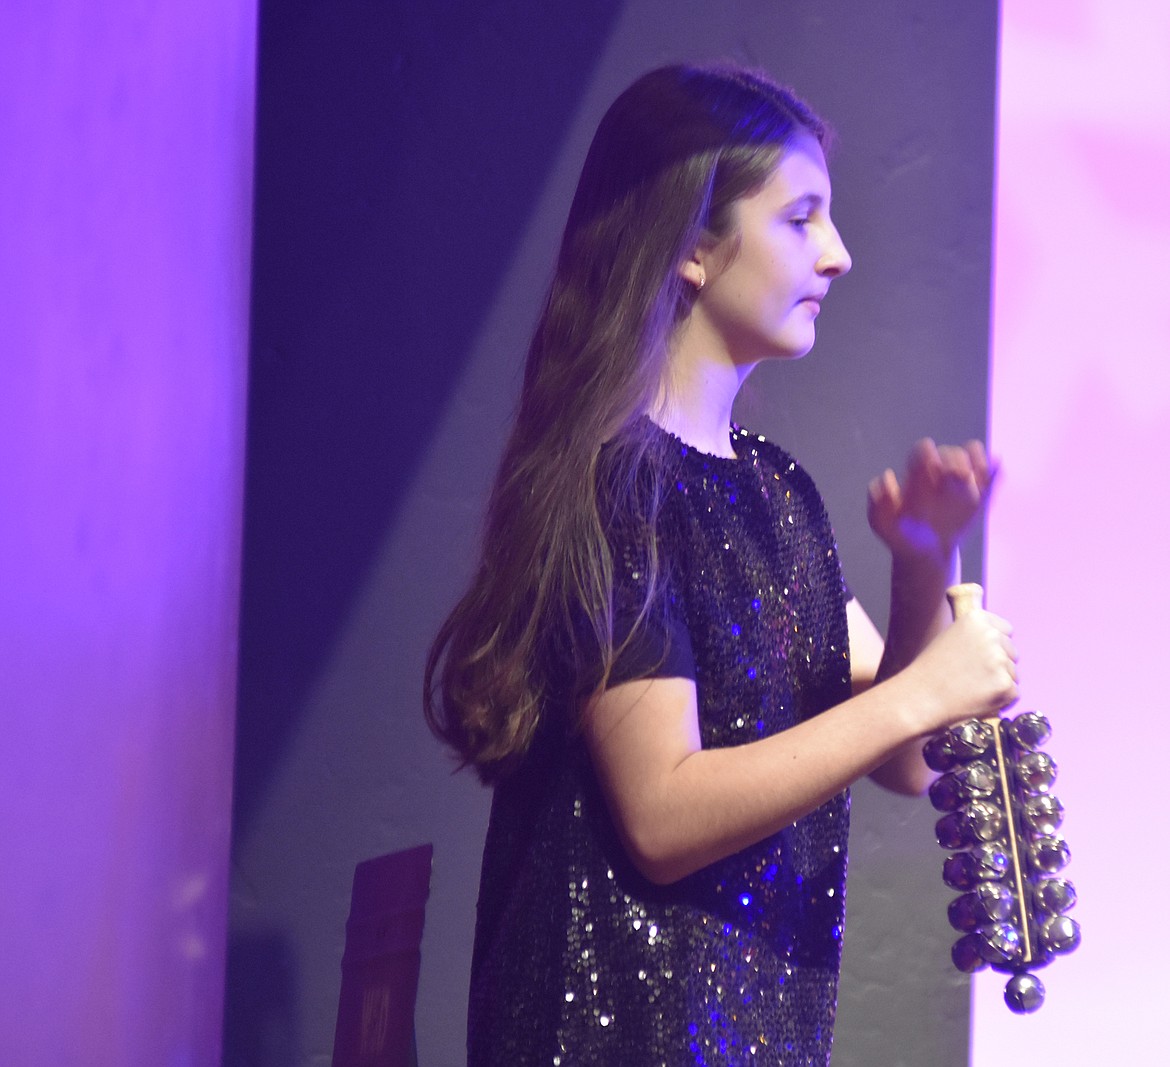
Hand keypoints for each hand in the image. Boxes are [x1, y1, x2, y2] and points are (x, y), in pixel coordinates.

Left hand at [867, 439, 996, 563]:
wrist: (922, 553)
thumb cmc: (899, 534)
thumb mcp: (881, 523)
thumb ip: (878, 502)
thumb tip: (888, 476)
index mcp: (916, 474)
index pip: (923, 452)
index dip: (927, 454)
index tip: (930, 465)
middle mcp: (939, 473)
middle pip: (950, 453)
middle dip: (954, 460)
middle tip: (956, 476)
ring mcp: (961, 482)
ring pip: (972, 458)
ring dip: (975, 463)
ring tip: (971, 480)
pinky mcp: (980, 495)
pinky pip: (991, 475)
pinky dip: (993, 473)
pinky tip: (988, 479)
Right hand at [905, 610, 1019, 733]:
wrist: (920, 697)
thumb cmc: (932, 669)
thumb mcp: (950, 637)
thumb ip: (976, 634)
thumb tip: (1000, 639)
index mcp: (976, 620)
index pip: (1006, 629)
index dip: (995, 644)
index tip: (980, 655)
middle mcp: (990, 636)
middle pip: (1012, 651)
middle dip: (999, 663)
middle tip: (972, 674)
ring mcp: (999, 660)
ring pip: (1013, 673)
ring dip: (999, 681)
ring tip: (972, 686)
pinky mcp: (1005, 685)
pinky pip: (1013, 692)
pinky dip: (1000, 698)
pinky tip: (978, 697)